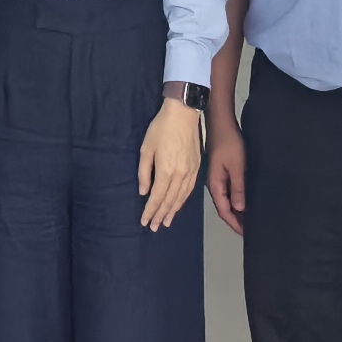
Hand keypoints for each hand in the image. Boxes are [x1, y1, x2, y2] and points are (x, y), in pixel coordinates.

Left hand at [136, 99, 203, 232]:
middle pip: (169, 201)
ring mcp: (191, 172)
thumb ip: (144, 172)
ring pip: (181, 198)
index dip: (150, 211)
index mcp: (166, 171)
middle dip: (161, 215)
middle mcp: (180, 175)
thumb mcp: (146, 149)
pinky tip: (178, 205)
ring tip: (166, 222)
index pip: (157, 197)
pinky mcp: (197, 167)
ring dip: (173, 211)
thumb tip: (144, 192)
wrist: (184, 114)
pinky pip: (190, 190)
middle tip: (154, 227)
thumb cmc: (161, 128)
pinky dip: (183, 200)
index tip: (145, 222)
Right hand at [207, 118, 249, 236]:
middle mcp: (215, 184)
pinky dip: (237, 200)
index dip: (235, 224)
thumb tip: (239, 209)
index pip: (224, 211)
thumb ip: (238, 187)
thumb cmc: (229, 143)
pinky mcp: (222, 171)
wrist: (220, 122)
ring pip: (227, 201)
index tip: (246, 235)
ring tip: (250, 221)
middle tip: (251, 232)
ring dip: (237, 212)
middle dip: (236, 221)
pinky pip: (229, 192)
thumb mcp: (236, 165)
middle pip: (225, 208)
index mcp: (216, 185)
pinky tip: (245, 202)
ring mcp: (218, 178)